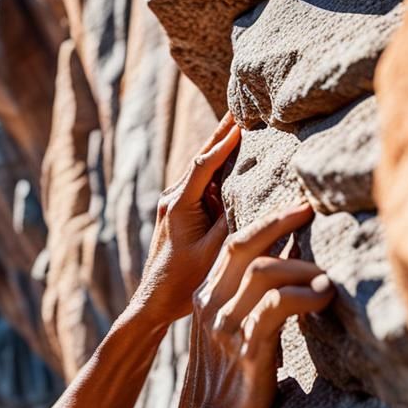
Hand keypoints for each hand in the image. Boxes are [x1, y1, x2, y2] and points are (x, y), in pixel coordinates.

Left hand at [136, 113, 240, 326]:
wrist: (155, 301)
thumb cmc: (183, 281)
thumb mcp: (213, 252)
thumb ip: (230, 221)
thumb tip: (252, 194)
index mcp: (177, 205)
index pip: (203, 165)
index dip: (224, 142)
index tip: (243, 120)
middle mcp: (170, 199)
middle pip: (200, 159)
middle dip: (221, 134)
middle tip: (241, 107)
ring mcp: (172, 205)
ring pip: (200, 170)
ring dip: (219, 149)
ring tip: (241, 124)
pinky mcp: (177, 213)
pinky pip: (199, 185)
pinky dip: (215, 169)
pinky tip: (231, 160)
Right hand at [176, 201, 335, 407]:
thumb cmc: (227, 388)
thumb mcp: (230, 338)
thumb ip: (245, 307)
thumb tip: (281, 280)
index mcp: (204, 300)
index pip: (229, 247)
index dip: (263, 224)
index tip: (296, 210)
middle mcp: (209, 308)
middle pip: (240, 247)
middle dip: (277, 224)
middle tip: (309, 212)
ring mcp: (225, 329)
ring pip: (261, 272)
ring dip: (300, 267)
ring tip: (325, 278)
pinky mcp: (247, 351)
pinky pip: (275, 307)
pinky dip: (303, 295)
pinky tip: (323, 296)